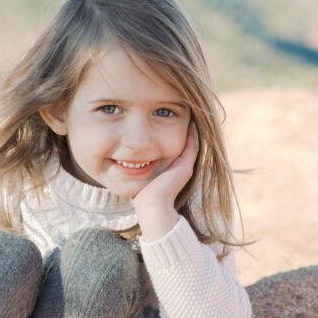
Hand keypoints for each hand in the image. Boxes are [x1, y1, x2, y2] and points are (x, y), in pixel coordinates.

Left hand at [133, 123, 198, 238]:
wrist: (151, 204)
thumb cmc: (141, 193)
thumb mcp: (138, 175)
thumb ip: (137, 166)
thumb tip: (125, 159)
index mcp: (169, 169)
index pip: (173, 147)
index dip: (170, 133)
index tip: (165, 120)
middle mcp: (179, 167)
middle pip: (181, 143)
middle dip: (180, 128)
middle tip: (181, 113)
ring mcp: (184, 166)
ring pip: (189, 143)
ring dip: (187, 129)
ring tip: (187, 113)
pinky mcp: (185, 166)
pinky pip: (192, 145)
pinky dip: (192, 134)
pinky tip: (190, 121)